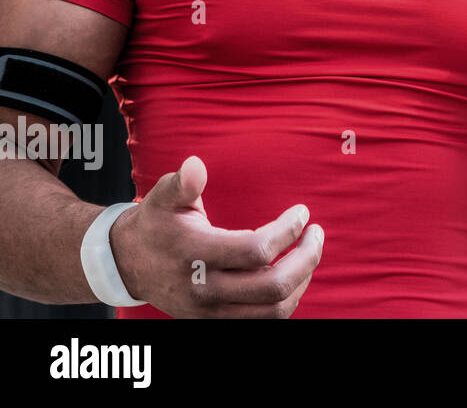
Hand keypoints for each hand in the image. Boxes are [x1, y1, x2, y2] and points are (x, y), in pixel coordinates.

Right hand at [109, 155, 323, 317]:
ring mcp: (210, 312)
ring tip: (309, 253)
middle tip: (316, 234)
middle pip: (273, 286)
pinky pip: (263, 321)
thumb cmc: (155, 223)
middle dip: (306, 258)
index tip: (302, 212)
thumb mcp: (162, 198)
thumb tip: (195, 165)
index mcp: (195, 254)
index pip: (256, 250)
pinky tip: (293, 274)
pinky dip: (286, 300)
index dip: (287, 231)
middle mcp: (204, 290)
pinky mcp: (215, 322)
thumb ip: (181, 183)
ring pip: (274, 311)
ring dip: (302, 281)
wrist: (128, 265)